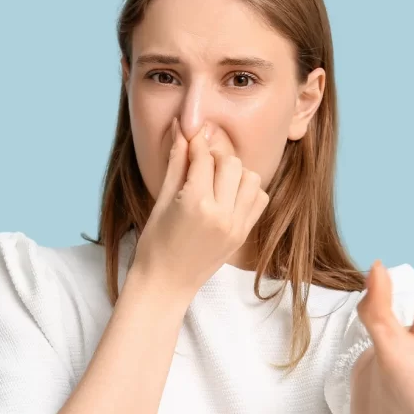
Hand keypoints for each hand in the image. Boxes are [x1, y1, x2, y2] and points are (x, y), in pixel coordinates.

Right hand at [129, 118, 269, 301]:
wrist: (165, 285)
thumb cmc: (154, 244)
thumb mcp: (160, 200)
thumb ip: (175, 162)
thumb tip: (181, 128)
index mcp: (195, 204)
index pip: (203, 157)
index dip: (195, 142)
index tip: (190, 135)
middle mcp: (221, 214)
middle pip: (230, 163)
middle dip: (214, 156)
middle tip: (199, 160)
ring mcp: (236, 226)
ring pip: (250, 177)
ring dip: (234, 172)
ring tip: (214, 179)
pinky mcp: (243, 234)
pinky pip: (259, 198)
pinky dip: (247, 190)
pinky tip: (227, 194)